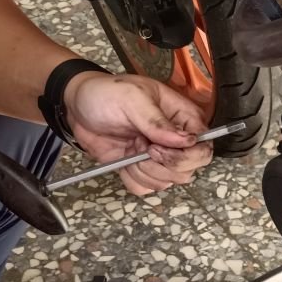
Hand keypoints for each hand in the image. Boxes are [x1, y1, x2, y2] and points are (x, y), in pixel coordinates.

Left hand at [62, 72, 213, 194]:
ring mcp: (160, 158)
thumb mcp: (132, 98)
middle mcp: (177, 141)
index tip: (158, 148)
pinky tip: (124, 160)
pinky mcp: (142, 170)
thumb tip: (186, 140)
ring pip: (167, 182)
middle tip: (140, 146)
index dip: (185, 156)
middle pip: (187, 171)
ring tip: (130, 147)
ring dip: (143, 170)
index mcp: (183, 118)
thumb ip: (157, 121)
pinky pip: (146, 188)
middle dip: (160, 166)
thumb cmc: (105, 93)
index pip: (203, 148)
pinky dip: (132, 179)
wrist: (77, 105)